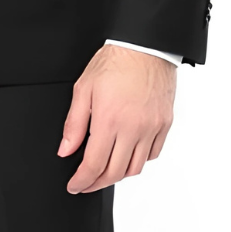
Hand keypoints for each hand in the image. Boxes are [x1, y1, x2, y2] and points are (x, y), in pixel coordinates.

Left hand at [58, 45, 175, 191]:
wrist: (145, 46)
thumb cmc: (115, 62)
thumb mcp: (84, 89)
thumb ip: (74, 124)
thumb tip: (65, 150)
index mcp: (109, 120)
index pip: (93, 165)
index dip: (82, 181)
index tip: (75, 186)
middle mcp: (133, 128)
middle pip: (115, 172)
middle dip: (97, 183)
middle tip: (86, 183)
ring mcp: (151, 128)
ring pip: (135, 168)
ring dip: (118, 175)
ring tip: (105, 171)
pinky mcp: (164, 124)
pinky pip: (153, 154)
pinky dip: (139, 160)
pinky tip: (127, 154)